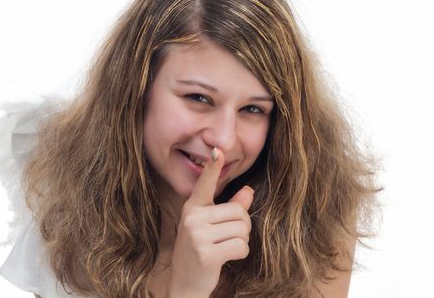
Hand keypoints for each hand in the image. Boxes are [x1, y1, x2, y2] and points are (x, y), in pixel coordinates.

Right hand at [166, 148, 254, 297]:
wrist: (185, 284)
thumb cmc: (201, 250)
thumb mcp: (211, 226)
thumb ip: (231, 207)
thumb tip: (249, 190)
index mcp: (193, 207)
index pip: (205, 183)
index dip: (213, 167)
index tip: (217, 150)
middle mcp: (192, 218)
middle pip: (239, 211)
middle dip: (243, 226)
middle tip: (229, 237)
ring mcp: (197, 235)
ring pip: (242, 229)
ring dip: (241, 241)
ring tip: (225, 248)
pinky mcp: (206, 254)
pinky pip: (241, 246)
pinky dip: (241, 253)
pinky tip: (227, 258)